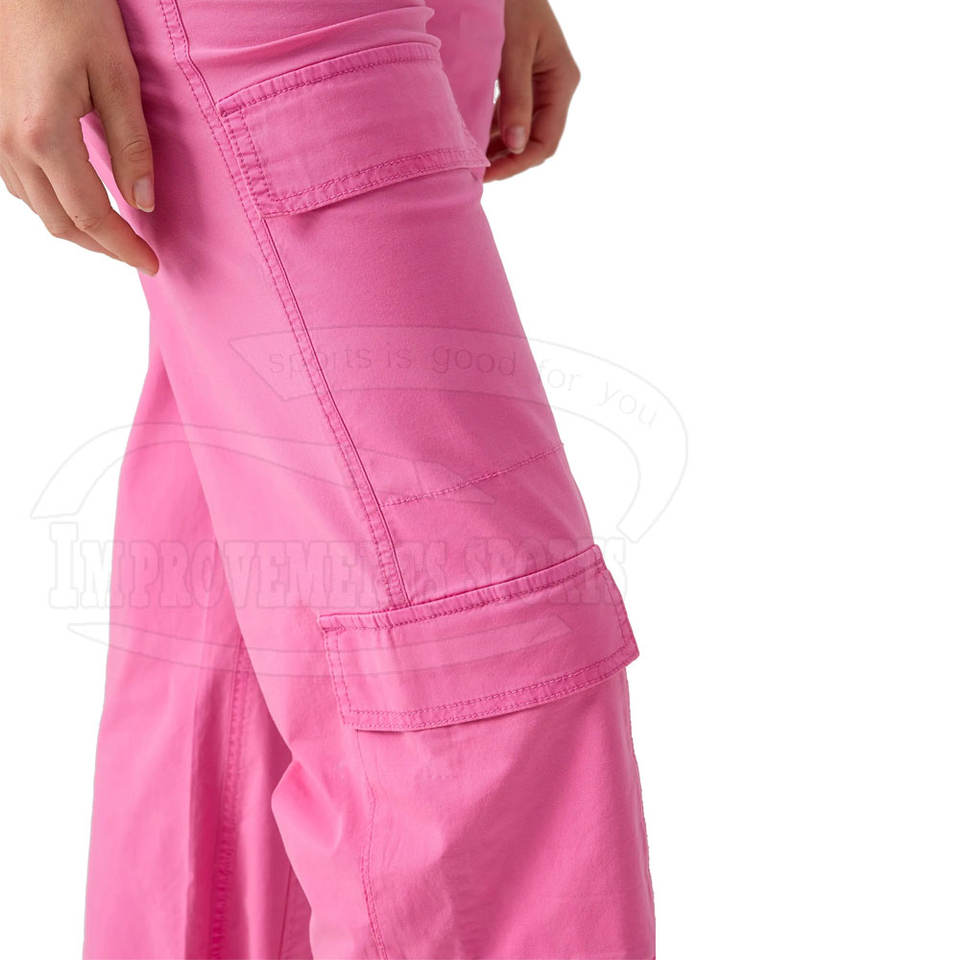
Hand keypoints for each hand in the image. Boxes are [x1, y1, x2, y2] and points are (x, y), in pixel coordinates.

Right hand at [0, 0, 158, 273]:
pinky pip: (20, 184)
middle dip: (103, 247)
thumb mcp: (118, 77)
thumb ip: (132, 146)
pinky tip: (80, 200)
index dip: (124, 247)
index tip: (152, 263)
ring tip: (116, 233)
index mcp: (44, 135)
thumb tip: (144, 203)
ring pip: (37, 207)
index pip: (91, 216)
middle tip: (139, 254)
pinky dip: (53, 203)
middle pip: (60, 223)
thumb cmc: (71, 11)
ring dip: (77, 228)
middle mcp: (11, 143)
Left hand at [485, 0, 579, 181]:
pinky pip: (508, 114)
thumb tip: (515, 146)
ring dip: (496, 148)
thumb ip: (516, 98)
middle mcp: (554, 86)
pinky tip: (471, 138)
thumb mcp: (513, 49)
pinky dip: (490, 128)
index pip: (547, 140)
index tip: (489, 174)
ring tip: (469, 162)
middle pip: (535, 141)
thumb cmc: (511, 1)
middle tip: (474, 175)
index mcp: (562, 80)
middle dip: (507, 160)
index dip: (519, 163)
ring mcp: (538, 84)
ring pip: (520, 130)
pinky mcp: (519, 78)